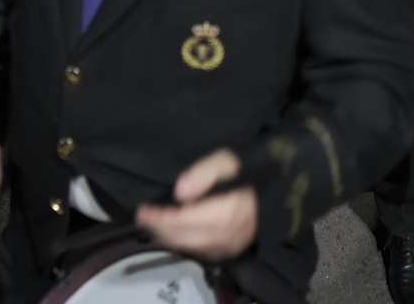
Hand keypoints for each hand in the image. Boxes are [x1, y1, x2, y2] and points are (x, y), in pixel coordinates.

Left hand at [135, 149, 256, 261]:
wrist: (272, 196)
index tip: (142, 211)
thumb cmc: (245, 175)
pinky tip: (171, 232)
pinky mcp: (228, 252)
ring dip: (167, 237)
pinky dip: (181, 243)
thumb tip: (180, 193)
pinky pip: (199, 252)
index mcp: (224, 214)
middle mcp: (224, 236)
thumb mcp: (226, 161)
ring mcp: (227, 248)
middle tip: (141, 217)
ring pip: (189, 247)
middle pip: (183, 237)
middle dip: (159, 228)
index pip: (183, 220)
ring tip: (152, 224)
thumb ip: (202, 173)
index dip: (160, 218)